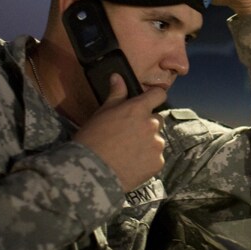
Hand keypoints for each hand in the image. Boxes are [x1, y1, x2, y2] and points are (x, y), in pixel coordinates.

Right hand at [74, 74, 167, 191]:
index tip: (148, 102)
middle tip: (129, 134)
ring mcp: (157, 144)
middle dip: (147, 124)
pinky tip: (131, 164)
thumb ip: (116, 94)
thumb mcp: (102, 113)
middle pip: (157, 119)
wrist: (91, 173)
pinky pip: (156, 158)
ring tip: (128, 152)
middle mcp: (152, 124)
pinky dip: (147, 160)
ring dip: (147, 143)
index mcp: (139, 109)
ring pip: (156, 140)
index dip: (154, 97)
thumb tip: (118, 76)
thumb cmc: (92, 139)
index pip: (159, 94)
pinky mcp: (158, 162)